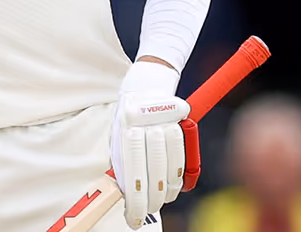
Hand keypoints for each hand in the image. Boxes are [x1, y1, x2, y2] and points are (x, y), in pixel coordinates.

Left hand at [111, 60, 201, 228]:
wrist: (146, 85)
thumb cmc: (130, 118)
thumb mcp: (119, 137)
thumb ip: (122, 162)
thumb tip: (126, 194)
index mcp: (123, 127)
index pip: (130, 169)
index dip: (134, 197)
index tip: (133, 216)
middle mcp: (142, 122)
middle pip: (152, 168)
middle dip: (152, 197)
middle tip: (149, 211)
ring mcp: (162, 119)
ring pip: (169, 162)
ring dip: (167, 188)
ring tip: (162, 200)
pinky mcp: (178, 118)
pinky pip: (182, 153)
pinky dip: (178, 174)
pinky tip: (174, 186)